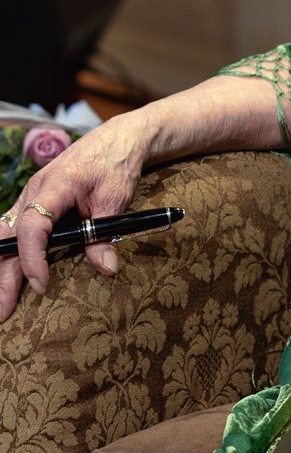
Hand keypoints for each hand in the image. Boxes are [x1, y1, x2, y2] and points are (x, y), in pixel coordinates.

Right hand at [0, 114, 149, 320]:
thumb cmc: (115, 164)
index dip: (33, 257)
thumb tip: (106, 268)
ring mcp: (30, 197)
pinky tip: (7, 278)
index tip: (42, 284)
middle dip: (3, 276)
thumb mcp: (116, 198)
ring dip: (2, 270)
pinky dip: (8, 255)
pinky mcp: (33, 204)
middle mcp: (33, 192)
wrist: (117, 140)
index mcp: (54, 186)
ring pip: (5, 236)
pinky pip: (13, 231)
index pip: (32, 225)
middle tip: (4, 312)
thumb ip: (105, 232)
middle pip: (8, 237)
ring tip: (3, 303)